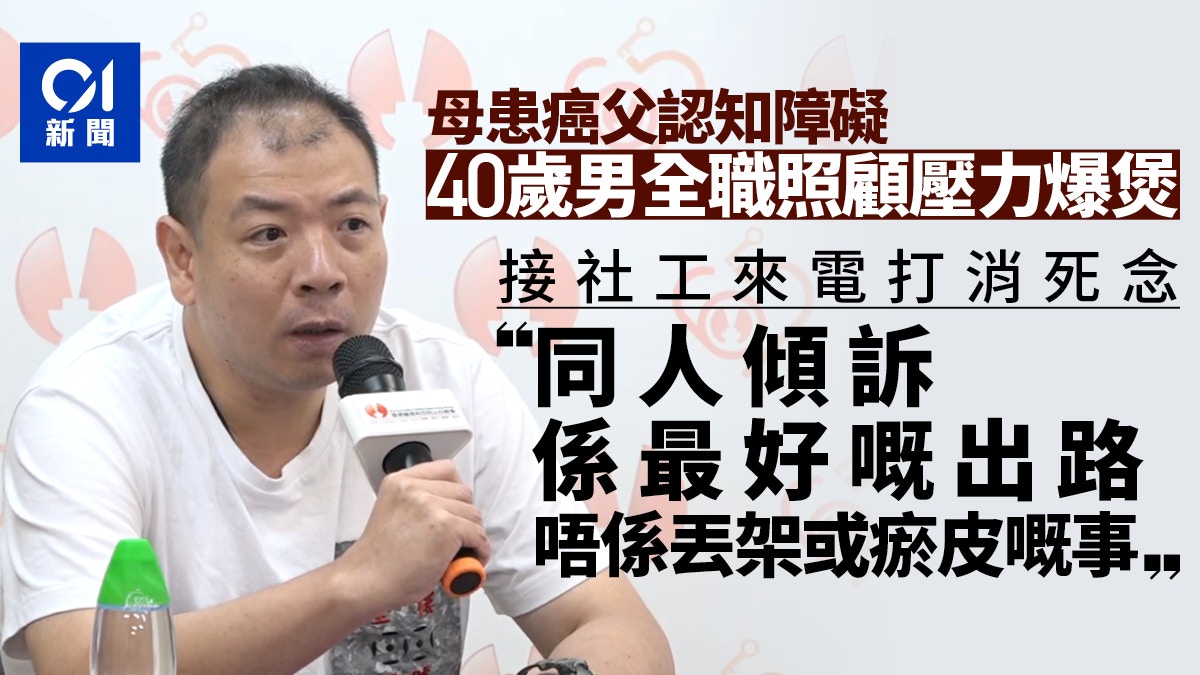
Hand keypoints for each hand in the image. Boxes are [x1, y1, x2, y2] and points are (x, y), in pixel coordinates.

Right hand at [335, 459, 490, 612]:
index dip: (455, 492)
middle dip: (465, 515)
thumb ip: (418, 503)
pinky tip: (472, 560)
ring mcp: (431, 506)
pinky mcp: (446, 527)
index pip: (446, 470)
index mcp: (400, 481)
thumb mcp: (392, 512)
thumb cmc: (378, 559)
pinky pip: (478, 536)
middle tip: (460, 536)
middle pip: (463, 492)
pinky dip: (481, 550)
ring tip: (463, 551)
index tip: (456, 508)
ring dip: (474, 534)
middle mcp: (414, 489)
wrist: (365, 583)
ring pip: (474, 514)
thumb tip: (451, 509)